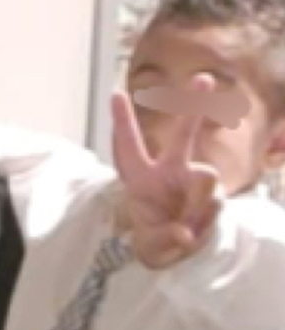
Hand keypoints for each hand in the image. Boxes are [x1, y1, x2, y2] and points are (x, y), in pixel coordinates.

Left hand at [112, 76, 221, 268]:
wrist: (182, 251)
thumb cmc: (157, 236)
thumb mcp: (150, 242)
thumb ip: (164, 237)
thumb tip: (184, 233)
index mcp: (141, 178)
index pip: (129, 148)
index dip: (123, 122)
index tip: (116, 94)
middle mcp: (170, 172)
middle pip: (183, 138)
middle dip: (193, 109)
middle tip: (204, 78)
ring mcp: (195, 181)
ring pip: (205, 180)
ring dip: (194, 207)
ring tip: (183, 229)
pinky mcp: (214, 196)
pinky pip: (213, 204)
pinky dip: (202, 223)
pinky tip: (193, 233)